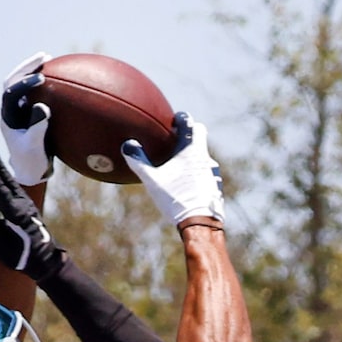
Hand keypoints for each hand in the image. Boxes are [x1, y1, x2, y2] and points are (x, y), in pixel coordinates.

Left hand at [0, 52, 52, 185]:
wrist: (30, 172)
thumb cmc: (31, 162)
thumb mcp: (35, 147)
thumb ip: (37, 128)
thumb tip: (42, 107)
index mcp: (8, 118)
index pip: (10, 93)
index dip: (24, 83)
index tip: (41, 78)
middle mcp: (11, 111)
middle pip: (12, 82)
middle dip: (26, 68)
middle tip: (43, 56)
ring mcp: (20, 110)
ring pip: (21, 84)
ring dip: (32, 70)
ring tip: (48, 58)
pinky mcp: (30, 112)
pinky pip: (34, 91)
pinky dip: (42, 81)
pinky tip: (57, 75)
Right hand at [0, 142, 53, 271]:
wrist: (45, 261)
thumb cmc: (22, 256)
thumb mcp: (1, 243)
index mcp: (17, 214)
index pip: (0, 191)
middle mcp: (22, 203)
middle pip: (5, 178)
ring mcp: (24, 202)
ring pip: (7, 179)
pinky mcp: (22, 204)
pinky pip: (9, 186)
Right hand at [122, 111, 222, 228]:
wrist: (200, 222)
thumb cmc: (176, 198)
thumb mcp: (153, 180)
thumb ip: (139, 161)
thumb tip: (127, 145)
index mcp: (192, 151)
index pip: (191, 124)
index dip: (182, 119)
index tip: (175, 119)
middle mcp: (205, 158)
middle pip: (200, 137)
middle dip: (190, 135)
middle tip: (177, 139)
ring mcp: (212, 173)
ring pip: (203, 158)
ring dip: (194, 157)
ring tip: (181, 166)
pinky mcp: (215, 187)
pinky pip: (206, 174)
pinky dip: (198, 174)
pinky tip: (189, 185)